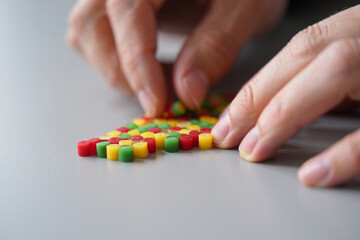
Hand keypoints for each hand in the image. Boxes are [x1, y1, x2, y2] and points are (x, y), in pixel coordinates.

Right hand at [67, 0, 286, 115]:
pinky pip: (95, 35)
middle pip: (91, 23)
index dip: (138, 63)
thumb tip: (186, 93)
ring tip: (163, 83)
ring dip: (118, 69)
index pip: (127, 12)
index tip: (156, 103)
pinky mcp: (117, 7)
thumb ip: (216, 45)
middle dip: (123, 72)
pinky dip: (118, 62)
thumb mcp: (246, 7)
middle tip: (162, 99)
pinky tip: (154, 70)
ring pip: (86, 32)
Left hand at [212, 5, 359, 186]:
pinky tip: (314, 174)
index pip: (298, 49)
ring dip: (285, 113)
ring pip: (335, 70)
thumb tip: (288, 108)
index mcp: (358, 28)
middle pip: (308, 53)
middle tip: (227, 137)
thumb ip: (329, 82)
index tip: (226, 121)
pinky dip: (345, 152)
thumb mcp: (359, 68)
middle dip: (259, 98)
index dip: (257, 86)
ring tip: (255, 150)